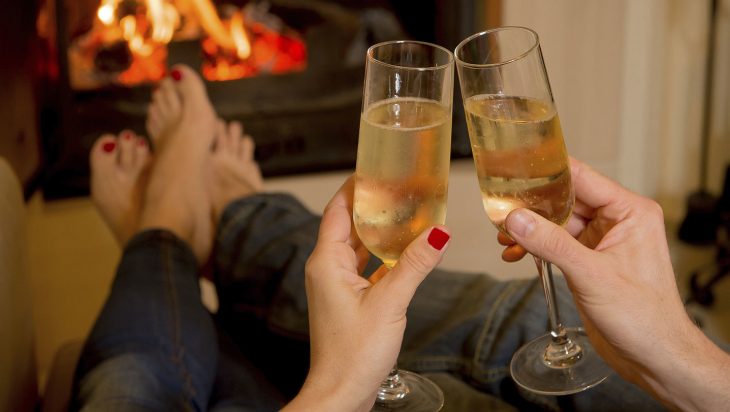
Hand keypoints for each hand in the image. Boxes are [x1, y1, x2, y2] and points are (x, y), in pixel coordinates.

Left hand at [284, 177, 449, 411]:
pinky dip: (382, 255)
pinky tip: (404, 250)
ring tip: (406, 211)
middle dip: (372, 205)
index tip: (374, 168)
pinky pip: (365, 266)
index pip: (337, 209)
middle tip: (398, 186)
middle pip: (348, 224)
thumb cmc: (354, 353)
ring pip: (358, 246)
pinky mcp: (348, 298)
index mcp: (326, 261)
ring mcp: (336, 284)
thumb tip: (439, 233)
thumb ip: (414, 265)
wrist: (341, 392)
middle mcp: (327, 268)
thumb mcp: (390, 303)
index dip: (355, 187)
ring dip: (379, 231)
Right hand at [500, 158, 729, 410]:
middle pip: (563, 199)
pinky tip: (515, 254)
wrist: (653, 357)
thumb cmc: (643, 317)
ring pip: (555, 223)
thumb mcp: (591, 275)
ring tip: (503, 236)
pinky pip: (555, 243)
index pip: (581, 178)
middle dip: (531, 206)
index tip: (515, 170)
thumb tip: (517, 219)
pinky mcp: (588, 261)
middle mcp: (616, 221)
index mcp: (629, 211)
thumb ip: (551, 243)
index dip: (547, 173)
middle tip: (499, 210)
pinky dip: (535, 247)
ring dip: (529, 229)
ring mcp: (601, 241)